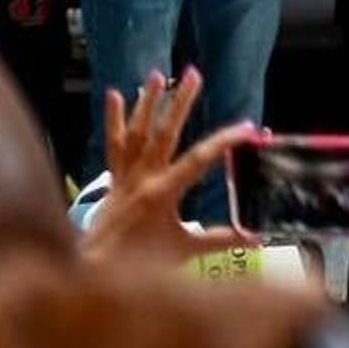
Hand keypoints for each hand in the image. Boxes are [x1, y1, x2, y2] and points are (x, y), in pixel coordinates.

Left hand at [80, 67, 250, 263]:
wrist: (93, 272)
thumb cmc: (139, 264)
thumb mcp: (183, 252)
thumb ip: (219, 240)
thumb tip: (256, 237)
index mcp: (163, 194)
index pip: (200, 159)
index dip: (225, 140)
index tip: (248, 128)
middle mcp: (143, 179)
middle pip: (164, 134)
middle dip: (180, 103)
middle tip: (193, 75)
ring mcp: (125, 177)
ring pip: (137, 133)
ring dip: (147, 103)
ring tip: (157, 75)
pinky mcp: (113, 180)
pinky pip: (113, 146)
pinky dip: (113, 120)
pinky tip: (114, 96)